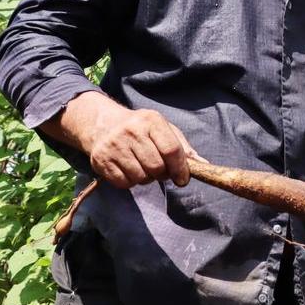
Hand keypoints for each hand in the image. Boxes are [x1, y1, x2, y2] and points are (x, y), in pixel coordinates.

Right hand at [43, 91, 198, 188]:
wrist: (102, 124)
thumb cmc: (141, 129)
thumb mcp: (163, 129)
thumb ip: (183, 147)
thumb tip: (204, 165)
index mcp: (151, 120)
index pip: (171, 149)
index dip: (180, 169)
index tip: (182, 179)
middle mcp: (131, 131)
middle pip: (156, 167)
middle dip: (163, 174)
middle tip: (160, 171)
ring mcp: (114, 146)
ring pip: (140, 177)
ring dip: (146, 179)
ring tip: (143, 167)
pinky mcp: (101, 160)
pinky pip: (124, 183)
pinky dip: (131, 182)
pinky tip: (130, 170)